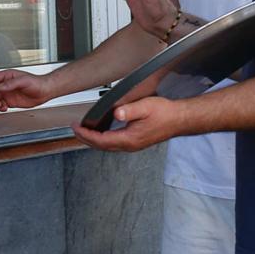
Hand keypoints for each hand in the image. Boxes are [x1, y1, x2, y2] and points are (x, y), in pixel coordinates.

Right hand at [0, 68, 54, 110]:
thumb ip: (10, 84)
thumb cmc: (37, 83)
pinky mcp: (11, 101)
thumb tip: (0, 87)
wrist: (45, 91)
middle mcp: (7, 85)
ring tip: (0, 105)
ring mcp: (8, 93)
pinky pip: (1, 104)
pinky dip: (0, 107)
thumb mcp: (23, 81)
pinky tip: (4, 108)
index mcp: (8, 76)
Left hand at [71, 95, 192, 152]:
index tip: (76, 127)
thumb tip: (116, 113)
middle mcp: (130, 145)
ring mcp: (133, 145)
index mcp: (129, 139)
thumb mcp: (146, 107)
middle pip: (101, 146)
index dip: (86, 134)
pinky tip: (101, 132)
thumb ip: (130, 110)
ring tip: (84, 131)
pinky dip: (103, 139)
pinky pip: (114, 143)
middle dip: (86, 138)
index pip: (101, 140)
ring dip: (94, 139)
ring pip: (107, 146)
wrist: (180, 119)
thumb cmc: (165, 113)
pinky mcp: (136, 142)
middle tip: (75, 129)